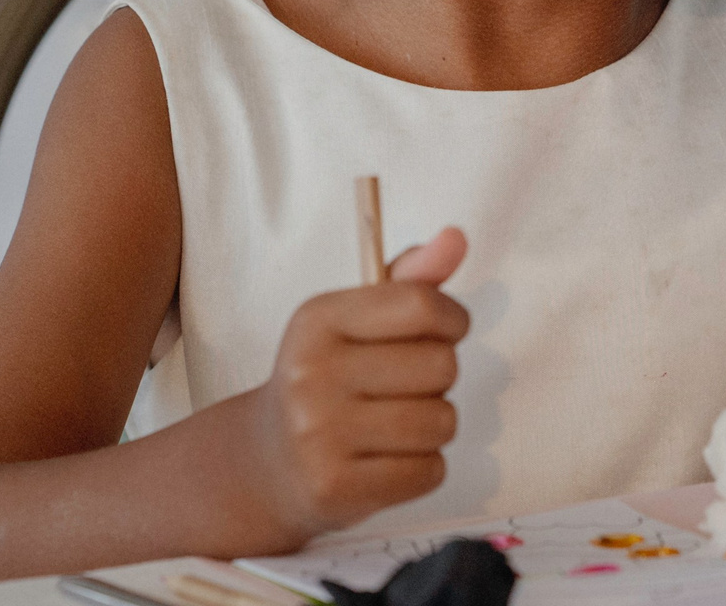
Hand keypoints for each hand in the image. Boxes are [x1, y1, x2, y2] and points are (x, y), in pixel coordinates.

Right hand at [226, 228, 469, 541]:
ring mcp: (319, 436)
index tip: (442, 330)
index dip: (451, 318)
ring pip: (441, 422)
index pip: (420, 304)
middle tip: (402, 386)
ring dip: (433, 425)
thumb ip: (410, 280)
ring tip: (394, 424)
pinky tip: (387, 460)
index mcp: (317, 320)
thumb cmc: (329, 378)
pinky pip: (430, 471)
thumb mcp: (355, 320)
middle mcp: (311, 374)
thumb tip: (456, 238)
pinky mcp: (335, 487)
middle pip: (441, 366)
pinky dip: (423, 468)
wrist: (269, 462)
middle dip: (438, 377)